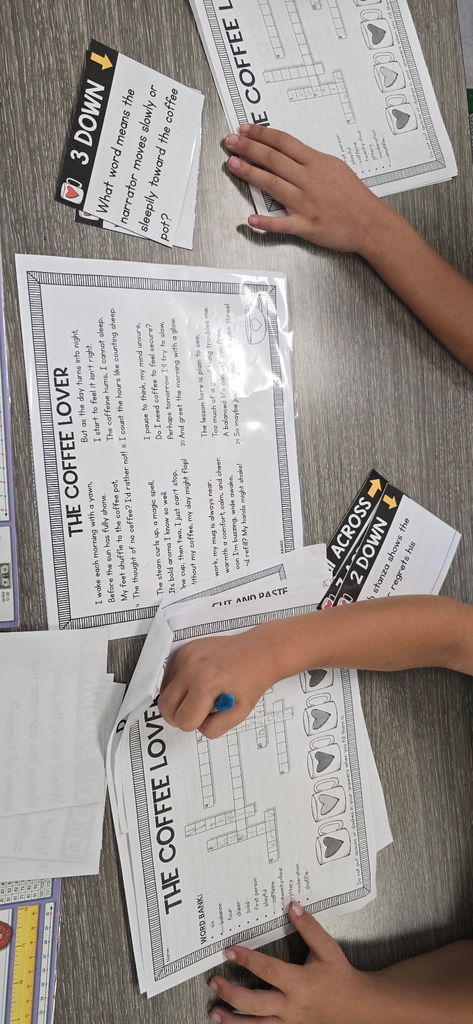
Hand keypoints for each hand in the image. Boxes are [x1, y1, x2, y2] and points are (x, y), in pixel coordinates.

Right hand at [158, 625, 280, 737]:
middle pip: (165, 706)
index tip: (205, 717)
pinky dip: (178, 684)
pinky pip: (169, 676)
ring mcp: (186, 656)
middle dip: (179, 715)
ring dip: (177, 700)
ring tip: (197, 696)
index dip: (195, 724)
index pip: (184, 720)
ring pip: (164, 691)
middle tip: (195, 712)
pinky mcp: (184, 650)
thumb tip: (196, 725)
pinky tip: (196, 682)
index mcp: (206, 685)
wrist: (259, 651)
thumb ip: (214, 727)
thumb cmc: (252, 679)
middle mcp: (191, 668)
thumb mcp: (239, 713)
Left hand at [208, 902, 381, 1023]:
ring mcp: (290, 1021)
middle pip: (255, 1003)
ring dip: (233, 1019)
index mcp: (300, 983)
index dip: (247, 960)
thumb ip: (309, 928)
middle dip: (232, 993)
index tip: (230, 951)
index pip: (268, 970)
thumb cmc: (341, 977)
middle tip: (214, 981)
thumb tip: (292, 906)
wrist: (357, 1007)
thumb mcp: (328, 949)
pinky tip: (234, 1023)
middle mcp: (292, 1005)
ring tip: (215, 1011)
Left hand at [224, 124, 388, 253]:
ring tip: (232, 165)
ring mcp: (306, 203)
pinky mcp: (307, 225)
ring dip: (250, 174)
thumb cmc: (354, 196)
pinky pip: (283, 224)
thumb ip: (310, 161)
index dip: (261, 134)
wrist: (370, 222)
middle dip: (248, 148)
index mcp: (316, 163)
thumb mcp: (335, 167)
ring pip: (273, 185)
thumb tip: (289, 154)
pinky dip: (266, 222)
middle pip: (273, 159)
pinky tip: (250, 218)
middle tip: (230, 142)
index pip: (283, 143)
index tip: (244, 130)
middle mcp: (309, 180)